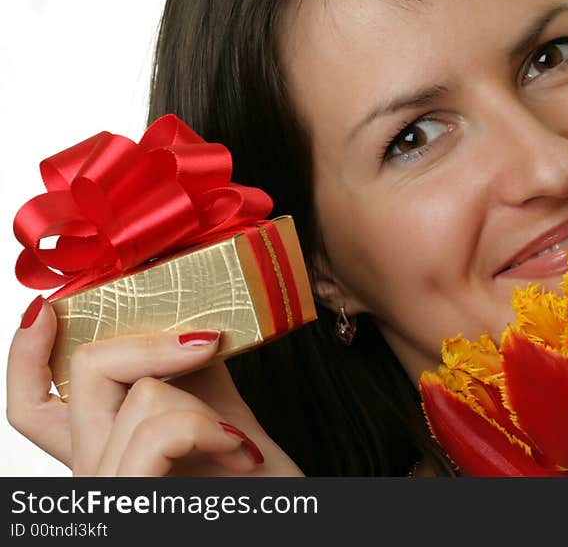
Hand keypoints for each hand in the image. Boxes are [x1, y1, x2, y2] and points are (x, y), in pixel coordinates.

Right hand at [7, 296, 303, 476]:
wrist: (281, 519)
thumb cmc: (254, 484)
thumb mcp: (220, 417)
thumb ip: (191, 374)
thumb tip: (186, 323)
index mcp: (105, 449)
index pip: (32, 405)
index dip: (26, 354)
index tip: (45, 310)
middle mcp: (94, 471)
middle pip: (84, 374)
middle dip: (152, 344)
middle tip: (207, 342)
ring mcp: (111, 489)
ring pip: (141, 395)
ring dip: (207, 406)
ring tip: (237, 442)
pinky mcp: (133, 503)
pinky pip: (158, 430)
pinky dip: (207, 428)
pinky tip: (238, 452)